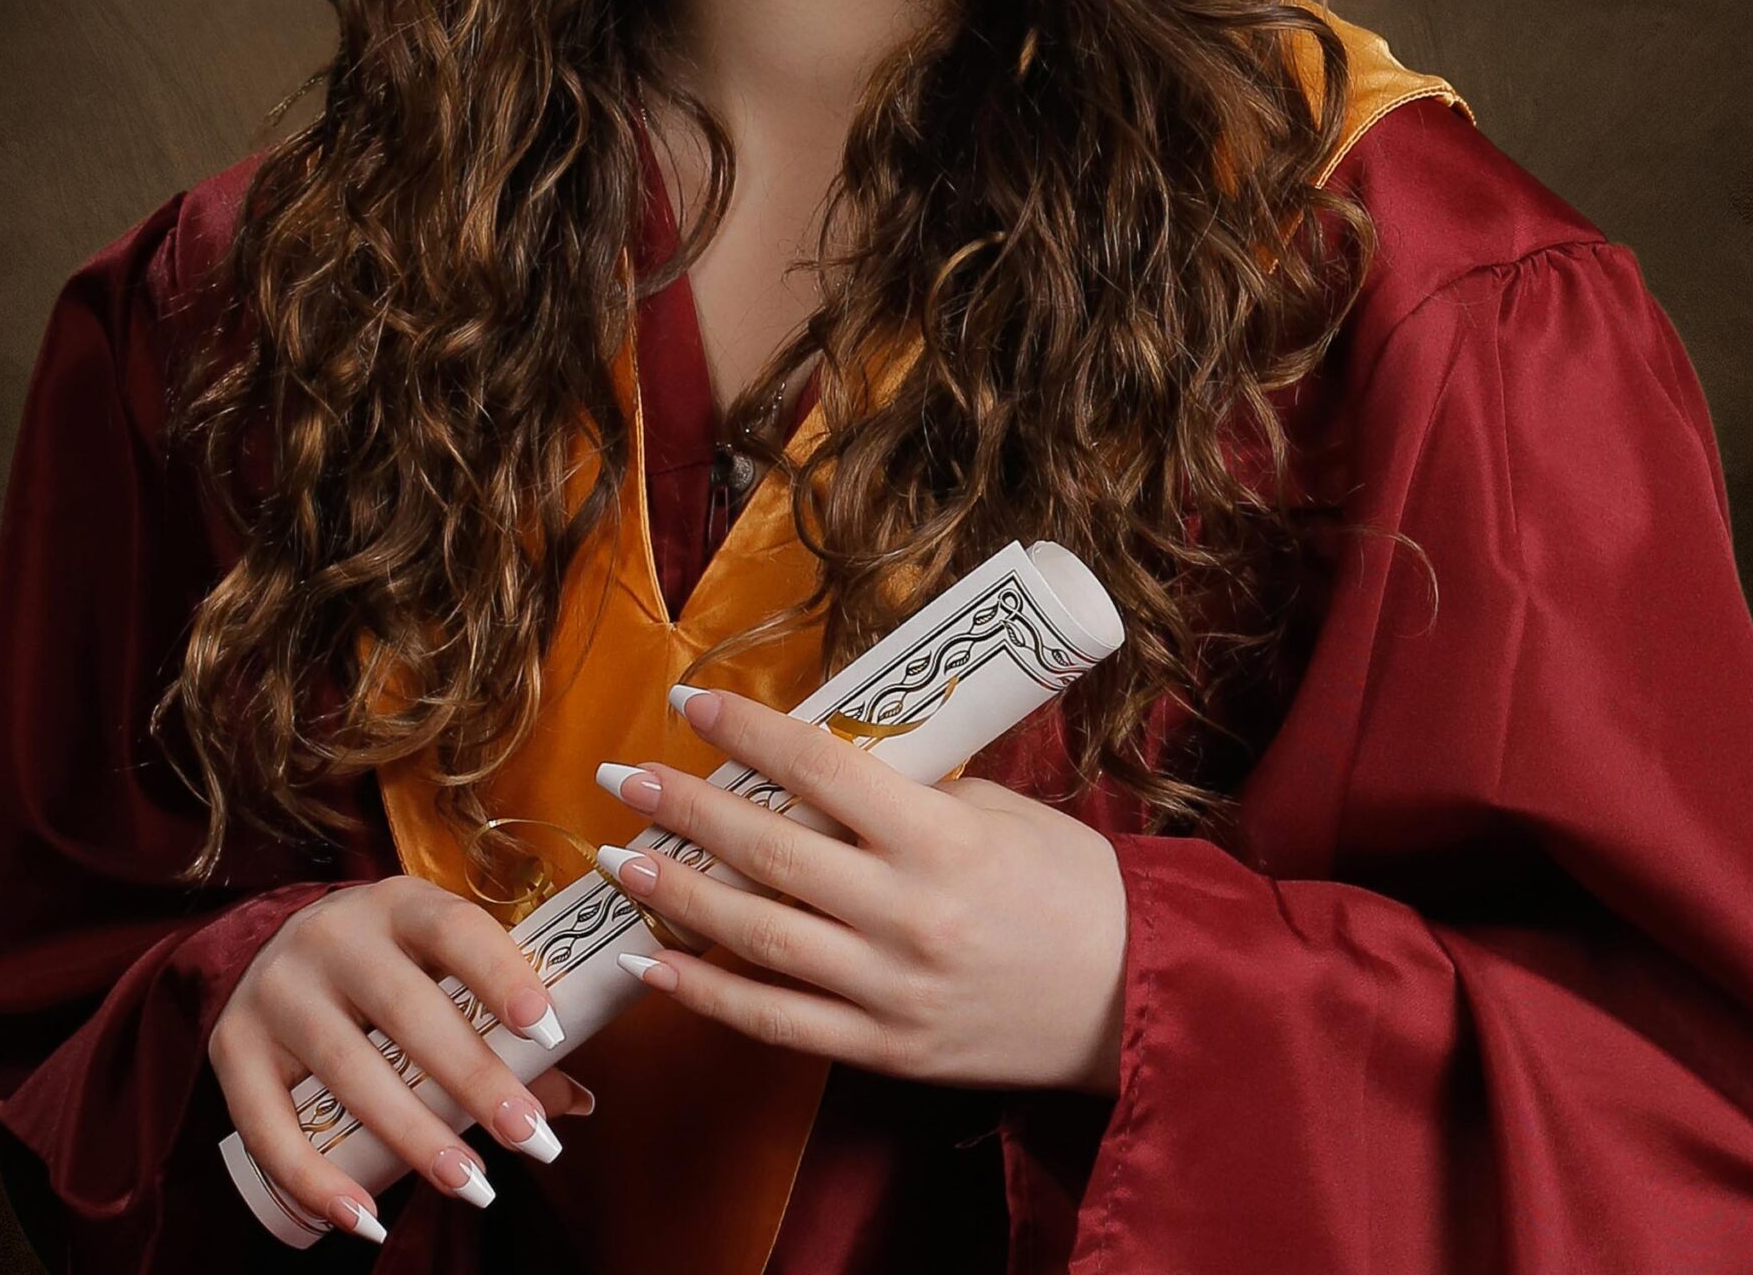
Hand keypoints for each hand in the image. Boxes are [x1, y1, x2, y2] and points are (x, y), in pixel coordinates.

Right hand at [209, 878, 596, 1237]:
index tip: (546, 1027)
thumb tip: (574, 1100)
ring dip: (413, 1138)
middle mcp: (332, 937)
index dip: (500, 973)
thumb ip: (501, 1026)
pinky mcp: (232, 1047)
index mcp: (397, 903)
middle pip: (408, 1011)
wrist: (270, 946)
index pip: (454, 929)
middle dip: (473, 1079)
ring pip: (348, 1073)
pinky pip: (270, 1127)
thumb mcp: (439, 967)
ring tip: (472, 1186)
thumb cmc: (386, 966)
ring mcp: (277, 990)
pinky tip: (365, 1221)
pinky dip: (317, 1181)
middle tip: (530, 1138)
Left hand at [591, 685, 1126, 1095]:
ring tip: (619, 861)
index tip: (690, 703)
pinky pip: (776, 1021)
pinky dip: (706, 994)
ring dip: (677, 896)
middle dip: (684, 809)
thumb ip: (908, 792)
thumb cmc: (1071, 885)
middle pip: (768, 851)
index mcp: (938, 837)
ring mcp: (888, 989)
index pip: (818, 767)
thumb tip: (818, 758)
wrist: (1132, 996)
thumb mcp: (996, 810)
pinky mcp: (883, 1048)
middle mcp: (904, 913)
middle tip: (625, 778)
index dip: (745, 732)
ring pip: (756, 938)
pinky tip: (655, 965)